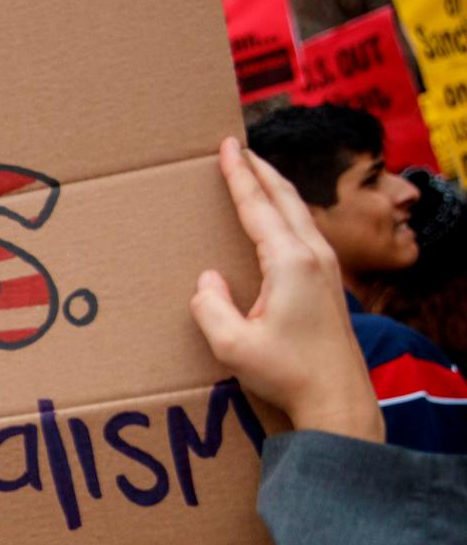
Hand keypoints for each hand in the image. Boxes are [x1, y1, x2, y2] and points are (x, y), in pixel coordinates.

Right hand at [191, 138, 383, 441]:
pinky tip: (276, 218)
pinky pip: (304, 230)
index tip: (226, 147)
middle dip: (259, 170)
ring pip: (298, 212)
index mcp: (289, 263)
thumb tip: (208, 280)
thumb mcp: (232, 345)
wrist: (337, 397)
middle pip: (285, 198)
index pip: (258, 207)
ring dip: (275, 188)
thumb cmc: (286, 373)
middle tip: (237, 148)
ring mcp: (327, 268)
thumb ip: (210, 306)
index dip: (239, 175)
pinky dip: (285, 211)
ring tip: (255, 174)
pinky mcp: (329, 283)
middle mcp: (313, 257)